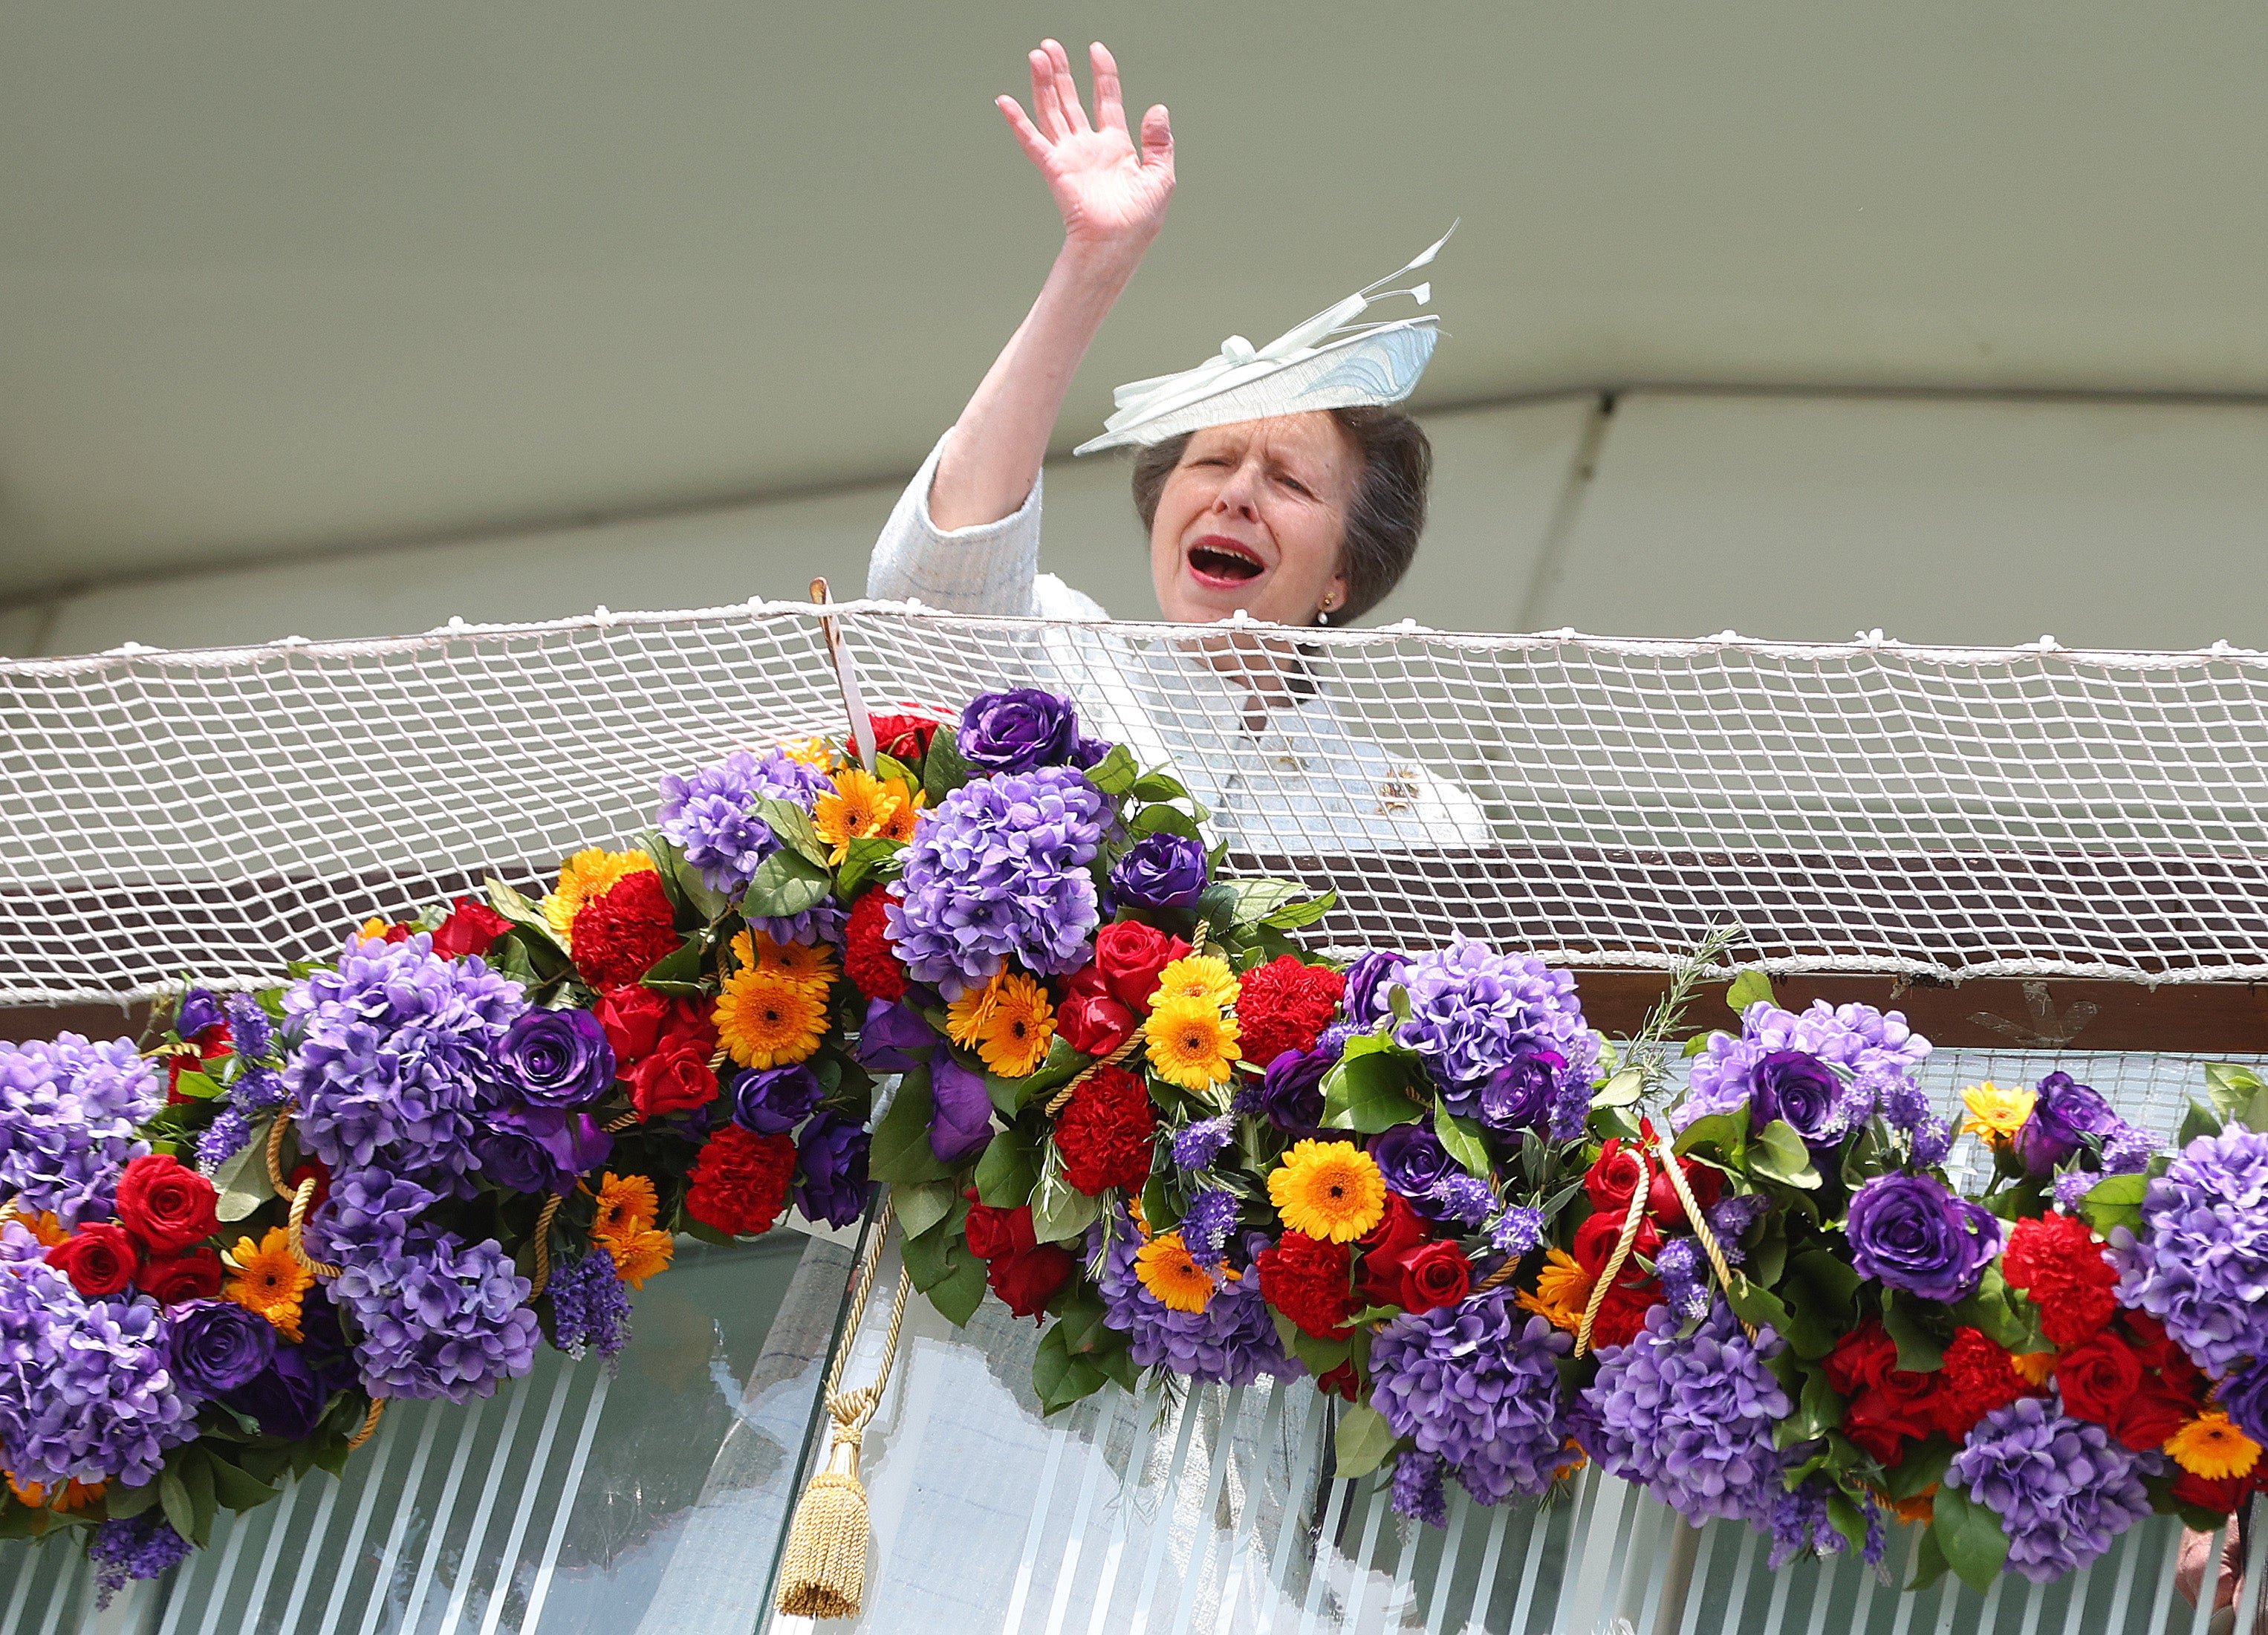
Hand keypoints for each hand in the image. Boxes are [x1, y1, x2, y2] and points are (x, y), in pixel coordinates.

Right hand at [998, 41, 1173, 260]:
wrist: (1117, 245)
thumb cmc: (1140, 221)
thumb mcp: (1161, 177)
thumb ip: (1159, 141)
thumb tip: (1158, 108)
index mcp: (1116, 147)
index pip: (1106, 100)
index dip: (1103, 74)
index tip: (1096, 50)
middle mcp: (1089, 148)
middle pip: (1071, 100)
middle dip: (1061, 72)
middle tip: (1050, 46)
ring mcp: (1070, 157)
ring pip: (1052, 111)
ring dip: (1043, 84)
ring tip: (1037, 55)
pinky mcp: (1055, 169)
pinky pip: (1032, 141)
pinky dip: (1018, 121)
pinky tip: (1005, 101)